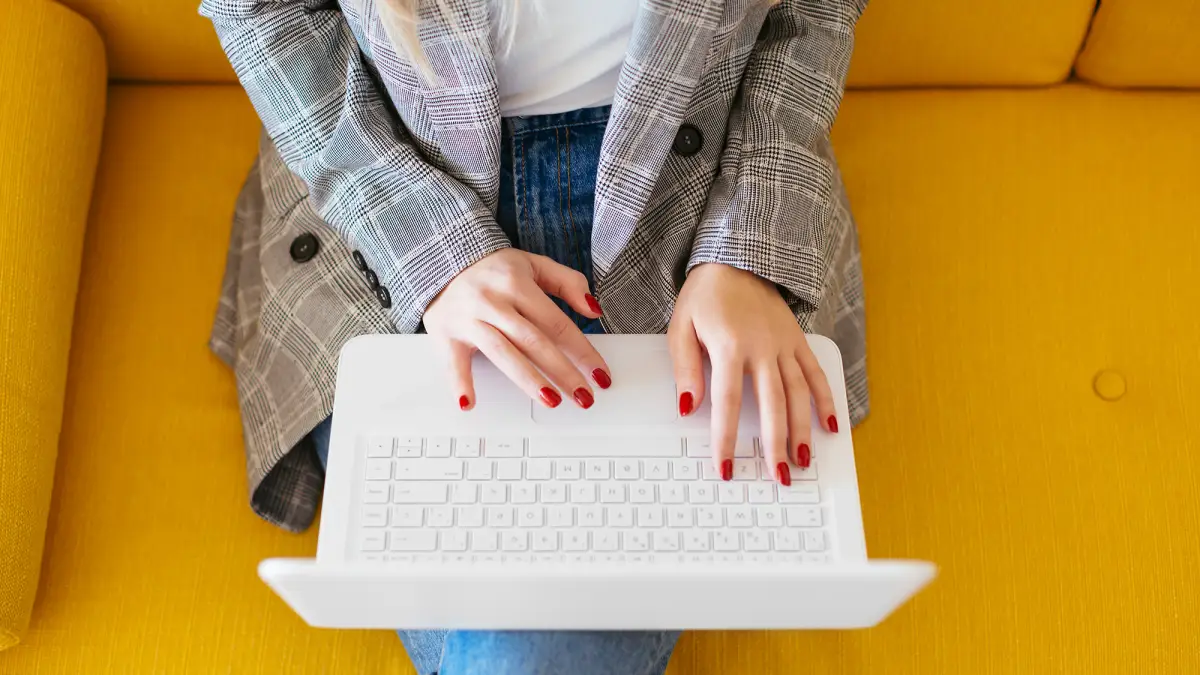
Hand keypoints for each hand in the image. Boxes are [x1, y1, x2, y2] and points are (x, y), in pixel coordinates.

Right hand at [423, 249, 610, 409]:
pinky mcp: (446, 334)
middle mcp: (493, 302)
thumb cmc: (492, 269)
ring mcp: (469, 319)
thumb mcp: (534, 264)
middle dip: (563, 371)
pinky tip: (469, 403)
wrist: (441, 258)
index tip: (600, 374)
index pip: (557, 323)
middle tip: (584, 397)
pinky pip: (453, 362)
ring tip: (551, 401)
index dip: (583, 351)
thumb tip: (594, 310)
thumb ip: (568, 283)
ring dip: (528, 380)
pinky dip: (459, 383)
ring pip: (502, 353)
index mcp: (517, 284)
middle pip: (534, 342)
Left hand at [668, 263, 838, 484]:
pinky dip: (825, 399)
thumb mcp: (681, 326)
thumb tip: (688, 407)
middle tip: (778, 477)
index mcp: (729, 346)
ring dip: (802, 431)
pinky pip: (815, 373)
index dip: (726, 438)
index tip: (725, 467)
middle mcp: (762, 348)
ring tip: (803, 461)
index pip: (727, 402)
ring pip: (798, 395)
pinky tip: (829, 425)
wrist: (737, 259)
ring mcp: (784, 345)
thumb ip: (685, 368)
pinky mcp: (797, 340)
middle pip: (772, 405)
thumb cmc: (705, 295)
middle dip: (775, 445)